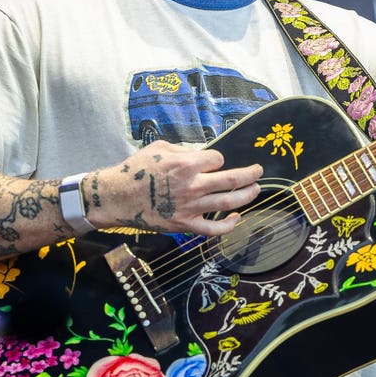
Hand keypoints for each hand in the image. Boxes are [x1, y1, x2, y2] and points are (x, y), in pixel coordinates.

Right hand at [84, 141, 262, 236]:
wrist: (117, 197)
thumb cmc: (136, 169)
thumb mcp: (160, 148)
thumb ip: (185, 151)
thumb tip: (202, 154)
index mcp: (186, 165)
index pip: (217, 159)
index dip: (218, 159)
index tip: (214, 162)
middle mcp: (192, 186)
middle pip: (232, 180)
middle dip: (251, 174)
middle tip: (258, 171)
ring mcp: (191, 207)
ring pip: (229, 202)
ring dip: (247, 195)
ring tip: (256, 189)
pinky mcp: (185, 225)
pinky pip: (213, 229)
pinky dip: (229, 225)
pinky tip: (237, 218)